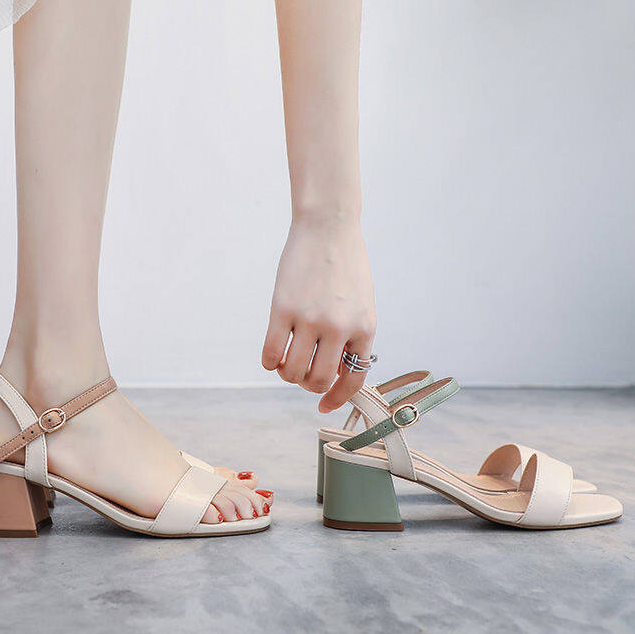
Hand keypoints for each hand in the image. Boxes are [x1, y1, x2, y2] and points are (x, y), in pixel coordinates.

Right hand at [262, 216, 375, 411]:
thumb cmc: (345, 266)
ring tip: (287, 361)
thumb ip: (352, 336)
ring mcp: (310, 319)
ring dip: (287, 374)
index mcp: (364, 328)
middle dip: (308, 385)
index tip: (324, 405)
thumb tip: (335, 371)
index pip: (353, 379)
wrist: (328, 228)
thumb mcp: (362, 304)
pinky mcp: (282, 308)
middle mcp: (339, 327)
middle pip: (318, 380)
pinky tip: (272, 355)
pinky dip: (269, 362)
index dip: (336, 399)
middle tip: (302, 373)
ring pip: (292, 371)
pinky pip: (271, 353)